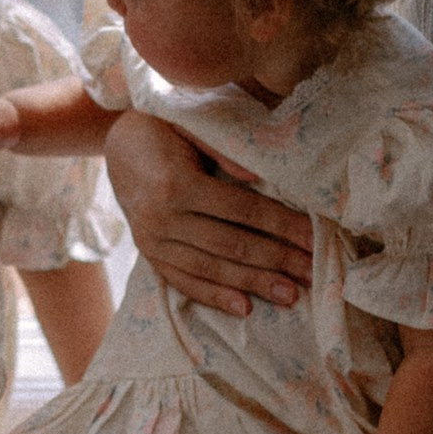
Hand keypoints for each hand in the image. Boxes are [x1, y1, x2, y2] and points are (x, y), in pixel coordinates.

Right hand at [104, 110, 312, 314]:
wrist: (117, 145)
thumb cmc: (163, 128)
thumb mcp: (191, 125)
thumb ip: (224, 150)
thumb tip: (260, 179)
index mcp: (176, 183)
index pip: (241, 210)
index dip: (281, 225)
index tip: (314, 237)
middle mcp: (162, 217)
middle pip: (231, 244)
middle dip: (277, 260)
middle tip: (313, 274)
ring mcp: (152, 241)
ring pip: (211, 268)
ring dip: (253, 283)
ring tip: (290, 296)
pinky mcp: (148, 255)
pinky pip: (183, 281)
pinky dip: (214, 296)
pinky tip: (244, 308)